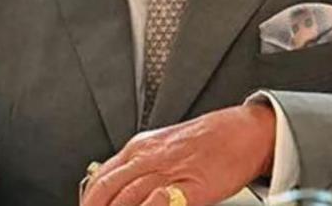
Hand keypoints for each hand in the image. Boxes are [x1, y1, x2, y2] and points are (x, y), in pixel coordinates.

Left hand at [81, 103, 275, 205]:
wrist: (242, 133)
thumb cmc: (207, 142)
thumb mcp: (164, 146)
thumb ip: (140, 166)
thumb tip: (118, 189)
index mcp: (140, 148)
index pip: (101, 177)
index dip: (89, 200)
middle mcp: (150, 158)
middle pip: (108, 190)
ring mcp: (170, 172)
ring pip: (127, 197)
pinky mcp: (192, 188)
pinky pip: (159, 202)